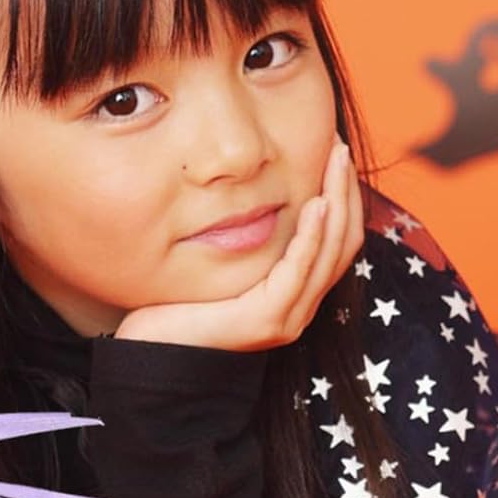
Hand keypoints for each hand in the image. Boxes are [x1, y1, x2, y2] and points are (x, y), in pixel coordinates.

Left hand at [115, 135, 364, 352]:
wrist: (150, 349)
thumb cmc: (178, 301)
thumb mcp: (222, 258)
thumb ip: (244, 234)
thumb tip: (254, 191)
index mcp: (293, 292)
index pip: (337, 241)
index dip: (343, 197)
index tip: (336, 154)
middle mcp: (299, 306)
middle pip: (344, 243)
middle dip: (346, 192)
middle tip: (341, 148)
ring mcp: (287, 316)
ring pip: (330, 253)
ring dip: (337, 203)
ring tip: (336, 164)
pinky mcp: (267, 319)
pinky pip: (299, 271)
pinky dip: (311, 236)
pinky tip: (315, 204)